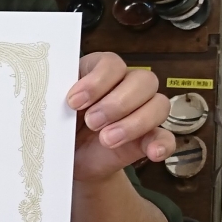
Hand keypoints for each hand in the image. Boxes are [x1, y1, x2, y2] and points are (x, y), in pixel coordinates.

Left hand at [66, 52, 173, 182]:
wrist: (71, 159)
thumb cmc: (62, 126)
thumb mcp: (55, 110)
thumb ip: (58, 99)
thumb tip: (54, 97)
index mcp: (100, 72)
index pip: (111, 63)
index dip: (96, 81)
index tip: (74, 102)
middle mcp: (126, 86)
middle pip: (143, 80)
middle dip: (117, 103)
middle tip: (92, 122)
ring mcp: (142, 110)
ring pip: (159, 104)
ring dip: (134, 123)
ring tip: (106, 139)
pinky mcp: (149, 137)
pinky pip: (167, 136)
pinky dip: (162, 144)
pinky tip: (152, 153)